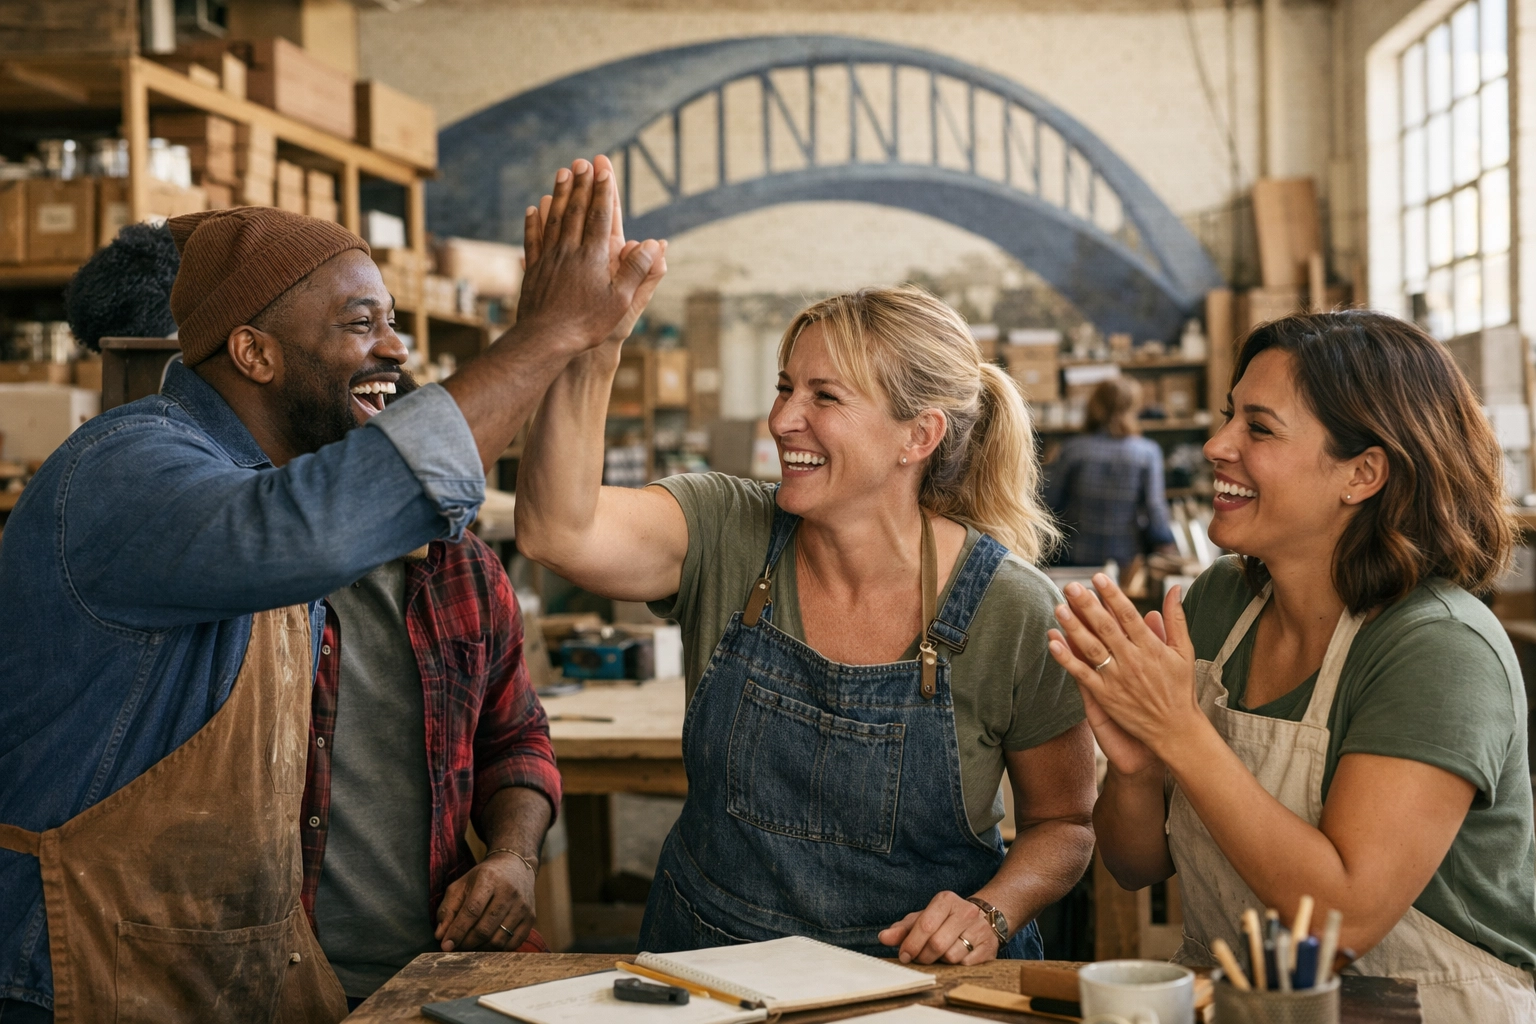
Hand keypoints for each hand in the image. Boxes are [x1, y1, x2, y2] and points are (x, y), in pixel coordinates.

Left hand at [434, 852, 536, 951]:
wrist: (516, 865)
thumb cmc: (485, 877)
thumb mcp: (462, 885)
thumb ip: (448, 908)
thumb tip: (441, 935)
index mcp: (489, 879)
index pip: (472, 910)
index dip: (458, 930)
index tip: (446, 945)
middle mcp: (509, 892)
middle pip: (485, 928)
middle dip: (467, 943)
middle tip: (457, 947)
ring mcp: (522, 905)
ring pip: (499, 939)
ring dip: (481, 948)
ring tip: (471, 946)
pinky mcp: (531, 917)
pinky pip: (514, 943)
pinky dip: (498, 950)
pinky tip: (488, 945)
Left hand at [515, 155, 663, 355]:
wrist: (545, 339)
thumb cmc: (587, 324)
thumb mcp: (620, 301)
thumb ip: (636, 270)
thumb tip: (654, 244)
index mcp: (593, 257)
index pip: (601, 217)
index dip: (603, 192)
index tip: (604, 170)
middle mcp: (569, 251)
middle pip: (577, 211)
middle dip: (582, 185)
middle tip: (583, 161)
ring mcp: (548, 259)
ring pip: (555, 219)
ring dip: (560, 194)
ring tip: (562, 173)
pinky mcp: (533, 270)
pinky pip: (534, 239)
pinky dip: (534, 221)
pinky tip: (534, 209)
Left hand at [877, 891, 998, 964]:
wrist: (984, 918)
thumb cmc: (947, 920)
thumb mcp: (924, 918)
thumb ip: (903, 928)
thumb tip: (883, 937)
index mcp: (946, 900)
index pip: (925, 925)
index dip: (911, 944)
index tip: (904, 955)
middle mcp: (965, 911)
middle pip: (937, 944)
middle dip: (924, 956)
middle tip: (921, 959)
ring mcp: (979, 929)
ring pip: (952, 956)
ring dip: (941, 961)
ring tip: (941, 954)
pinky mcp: (989, 946)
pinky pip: (966, 964)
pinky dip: (957, 965)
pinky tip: (956, 957)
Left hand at [1047, 575, 1201, 763]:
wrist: (1175, 730)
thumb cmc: (1180, 688)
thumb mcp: (1184, 651)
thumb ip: (1175, 619)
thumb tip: (1175, 588)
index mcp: (1151, 648)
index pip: (1128, 615)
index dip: (1112, 595)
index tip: (1099, 578)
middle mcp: (1132, 661)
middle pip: (1106, 628)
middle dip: (1088, 606)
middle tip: (1072, 587)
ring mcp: (1117, 679)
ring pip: (1092, 649)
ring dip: (1074, 628)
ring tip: (1059, 608)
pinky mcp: (1105, 697)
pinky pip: (1082, 675)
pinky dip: (1067, 659)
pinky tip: (1053, 643)